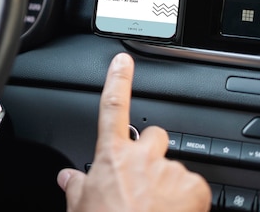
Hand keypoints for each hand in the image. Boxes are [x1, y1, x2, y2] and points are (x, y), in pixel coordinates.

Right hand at [56, 53, 210, 211]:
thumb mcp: (80, 208)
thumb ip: (75, 186)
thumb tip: (66, 178)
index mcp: (111, 156)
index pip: (111, 106)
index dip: (117, 80)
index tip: (122, 61)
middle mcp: (141, 156)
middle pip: (152, 136)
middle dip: (149, 152)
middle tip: (143, 178)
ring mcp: (169, 170)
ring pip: (172, 164)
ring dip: (166, 180)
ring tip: (155, 206)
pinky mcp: (194, 187)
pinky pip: (192, 184)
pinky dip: (185, 198)